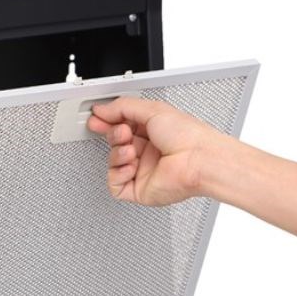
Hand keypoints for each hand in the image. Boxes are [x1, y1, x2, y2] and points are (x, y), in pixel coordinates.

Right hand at [86, 97, 223, 205]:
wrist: (200, 161)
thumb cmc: (188, 137)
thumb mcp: (153, 109)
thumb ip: (123, 107)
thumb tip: (102, 110)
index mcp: (152, 132)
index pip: (121, 125)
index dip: (107, 122)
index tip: (96, 117)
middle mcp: (148, 151)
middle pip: (115, 143)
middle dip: (113, 136)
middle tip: (121, 132)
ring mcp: (143, 171)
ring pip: (113, 162)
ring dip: (117, 154)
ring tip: (130, 150)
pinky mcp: (139, 189)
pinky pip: (115, 184)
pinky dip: (117, 174)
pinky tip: (130, 166)